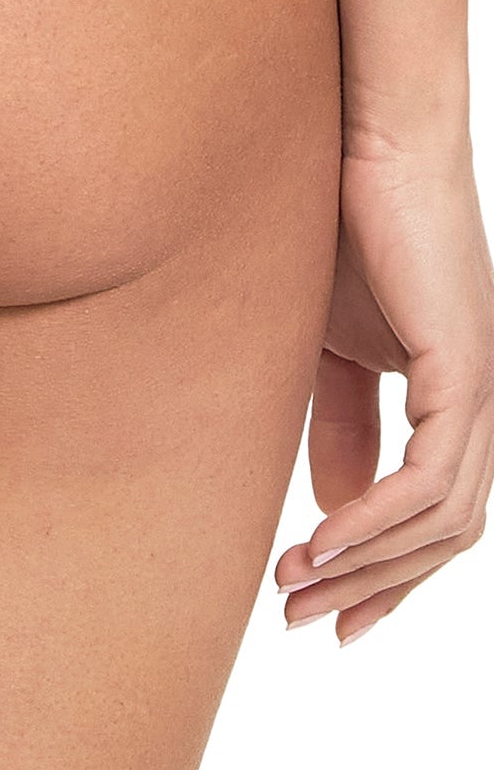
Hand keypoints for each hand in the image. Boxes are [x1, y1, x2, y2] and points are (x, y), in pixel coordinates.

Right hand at [275, 137, 493, 643]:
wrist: (362, 147)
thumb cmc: (340, 230)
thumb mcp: (328, 351)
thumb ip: (340, 430)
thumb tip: (333, 513)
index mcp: (457, 400)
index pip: (436, 517)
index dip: (387, 576)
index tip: (331, 621)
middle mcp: (485, 404)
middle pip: (446, 534)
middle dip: (372, 587)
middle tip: (300, 620)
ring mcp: (484, 389)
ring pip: (445, 519)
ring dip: (367, 563)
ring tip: (295, 583)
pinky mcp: (466, 371)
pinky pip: (431, 476)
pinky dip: (376, 517)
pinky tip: (323, 539)